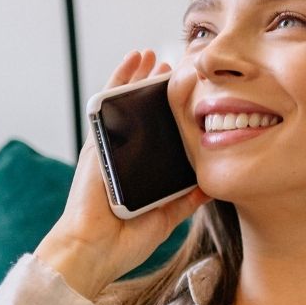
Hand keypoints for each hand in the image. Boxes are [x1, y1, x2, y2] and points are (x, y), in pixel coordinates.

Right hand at [34, 49, 210, 298]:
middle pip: (139, 113)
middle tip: (176, 65)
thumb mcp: (166, 216)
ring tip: (154, 53)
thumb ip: (185, 200)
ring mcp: (107, 146)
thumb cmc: (124, 240)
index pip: (154, 134)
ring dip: (138, 75)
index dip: (169, 113)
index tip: (187, 94)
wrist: (94, 251)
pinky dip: (121, 78)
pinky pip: (109, 102)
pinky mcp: (97, 142)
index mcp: (137, 171)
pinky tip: (134, 59)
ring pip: (124, 101)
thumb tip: (211, 185)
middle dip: (155, 88)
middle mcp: (121, 155)